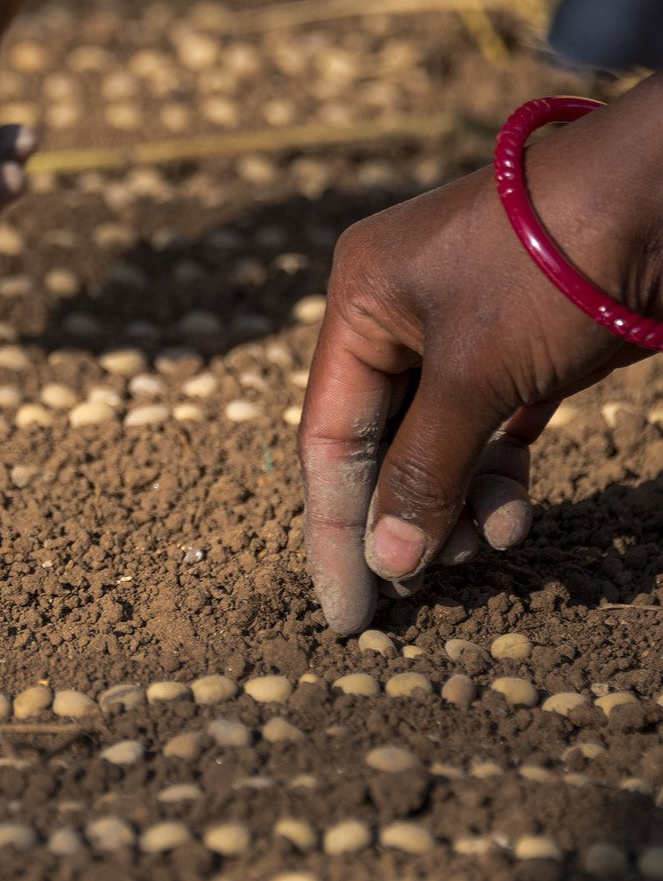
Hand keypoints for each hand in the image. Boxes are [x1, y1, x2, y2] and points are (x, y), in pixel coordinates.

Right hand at [299, 75, 662, 633]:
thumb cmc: (552, 267)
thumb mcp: (474, 376)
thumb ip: (423, 473)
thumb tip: (390, 566)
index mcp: (362, 303)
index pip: (328, 438)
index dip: (334, 530)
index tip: (346, 612)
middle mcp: (400, 314)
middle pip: (380, 443)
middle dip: (405, 516)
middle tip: (424, 589)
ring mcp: (462, 325)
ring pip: (438, 440)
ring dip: (459, 501)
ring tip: (490, 542)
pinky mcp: (519, 343)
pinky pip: (486, 425)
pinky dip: (496, 473)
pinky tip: (513, 515)